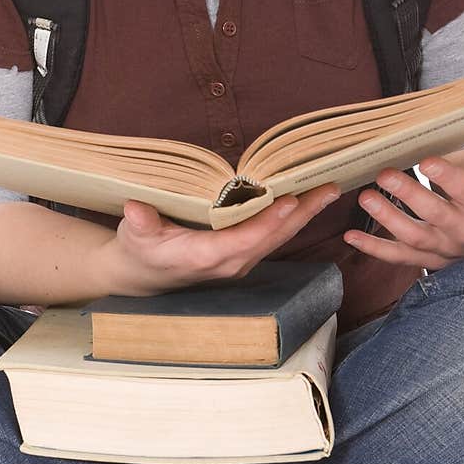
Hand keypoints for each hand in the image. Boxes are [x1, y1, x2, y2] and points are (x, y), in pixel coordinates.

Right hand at [97, 182, 341, 296]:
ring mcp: (240, 261)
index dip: (266, 223)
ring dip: (304, 215)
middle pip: (272, 238)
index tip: (289, 202)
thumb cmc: (140, 250)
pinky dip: (292, 219)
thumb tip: (135, 209)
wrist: (145, 274)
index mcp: (205, 256)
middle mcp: (230, 262)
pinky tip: (307, 202)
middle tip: (329, 188)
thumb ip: (140, 224)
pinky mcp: (243, 255)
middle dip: (302, 214)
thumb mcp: (134, 236)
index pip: (242, 240)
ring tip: (328, 190)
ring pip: (278, 237)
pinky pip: (273, 236)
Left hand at [342, 105, 463, 269]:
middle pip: (434, 214)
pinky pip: (398, 257)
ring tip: (365, 197)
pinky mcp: (427, 259)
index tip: (426, 160)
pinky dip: (374, 249)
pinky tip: (351, 236)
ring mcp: (443, 247)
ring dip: (386, 219)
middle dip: (408, 194)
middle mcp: (462, 230)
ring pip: (413, 237)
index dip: (446, 176)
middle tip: (383, 174)